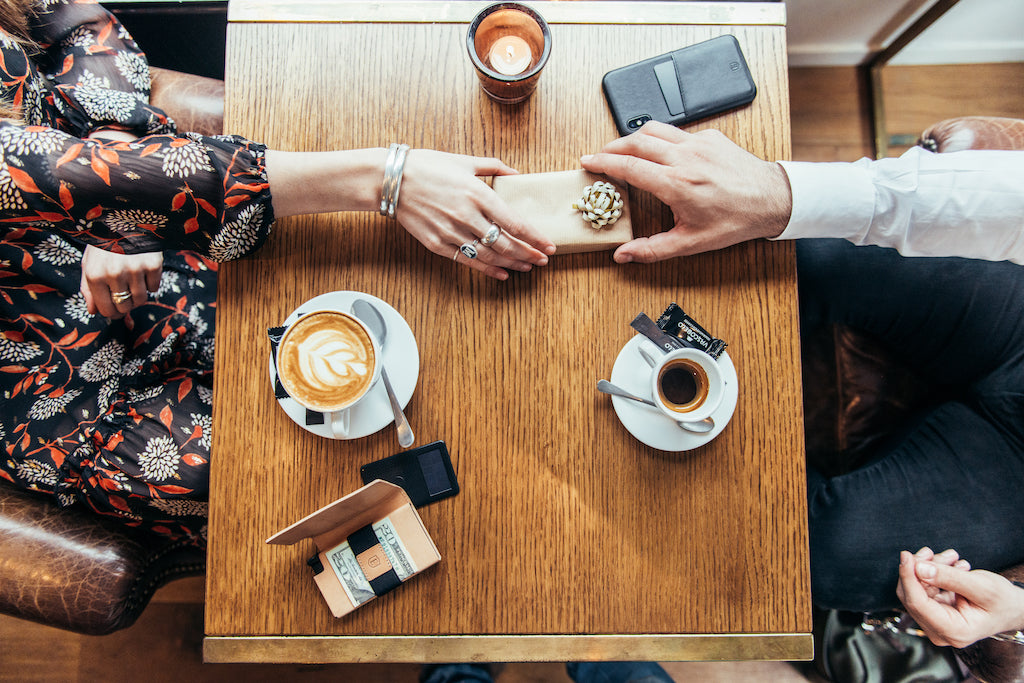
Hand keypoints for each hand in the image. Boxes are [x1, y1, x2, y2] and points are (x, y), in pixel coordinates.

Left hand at [80, 245, 162, 317]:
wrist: (124, 216)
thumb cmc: (104, 241)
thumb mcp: (88, 263)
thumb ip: (88, 288)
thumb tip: (93, 311)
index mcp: (94, 275)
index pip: (106, 309)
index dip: (111, 312)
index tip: (115, 309)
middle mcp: (114, 274)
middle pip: (124, 307)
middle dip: (125, 305)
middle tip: (125, 294)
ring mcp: (135, 269)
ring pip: (141, 300)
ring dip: (138, 295)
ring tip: (133, 283)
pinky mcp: (153, 264)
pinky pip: (154, 287)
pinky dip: (150, 283)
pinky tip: (143, 271)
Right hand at [396, 149, 555, 279]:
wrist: (392, 180)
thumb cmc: (427, 166)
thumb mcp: (464, 160)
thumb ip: (494, 167)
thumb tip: (516, 174)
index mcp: (478, 194)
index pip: (515, 223)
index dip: (535, 238)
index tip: (549, 245)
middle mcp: (468, 216)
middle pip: (506, 243)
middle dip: (528, 254)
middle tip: (543, 260)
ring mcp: (452, 232)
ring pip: (489, 256)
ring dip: (512, 263)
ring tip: (527, 267)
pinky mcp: (438, 244)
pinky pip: (467, 261)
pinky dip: (487, 270)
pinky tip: (502, 273)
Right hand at [580, 121, 791, 262]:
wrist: (772, 199)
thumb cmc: (735, 220)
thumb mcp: (691, 242)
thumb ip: (653, 249)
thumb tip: (624, 255)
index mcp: (677, 184)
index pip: (629, 166)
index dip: (603, 162)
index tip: (588, 162)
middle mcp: (685, 158)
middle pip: (635, 141)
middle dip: (611, 146)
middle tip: (599, 155)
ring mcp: (698, 143)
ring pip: (654, 129)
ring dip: (633, 137)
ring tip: (623, 149)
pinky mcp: (710, 137)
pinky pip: (677, 132)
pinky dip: (661, 139)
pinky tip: (659, 153)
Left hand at [897, 547, 1023, 647]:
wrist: (1013, 608)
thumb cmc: (1003, 601)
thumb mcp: (982, 587)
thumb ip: (950, 578)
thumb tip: (919, 568)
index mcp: (954, 631)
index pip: (918, 604)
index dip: (908, 577)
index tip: (906, 555)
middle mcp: (940, 631)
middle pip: (912, 596)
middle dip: (919, 569)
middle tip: (931, 551)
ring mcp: (936, 622)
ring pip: (917, 588)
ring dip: (930, 568)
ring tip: (952, 557)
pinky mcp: (934, 611)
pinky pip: (924, 588)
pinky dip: (934, 573)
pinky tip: (952, 565)